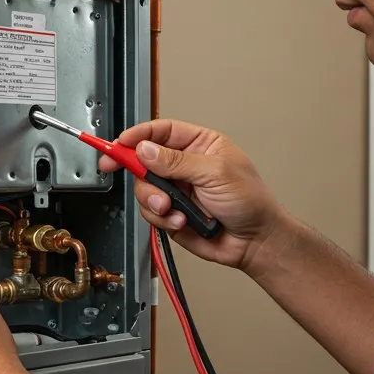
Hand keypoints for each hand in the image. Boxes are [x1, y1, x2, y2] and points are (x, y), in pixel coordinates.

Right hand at [98, 119, 287, 272]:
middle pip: (144, 160)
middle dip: (138, 171)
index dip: (138, 136)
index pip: (161, 132)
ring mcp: (176, 191)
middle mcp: (184, 166)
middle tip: (124, 171)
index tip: (119, 144)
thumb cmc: (250, 202)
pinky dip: (163, 219)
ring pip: (144, 189)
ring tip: (172, 209)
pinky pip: (151, 213)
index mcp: (199, 145)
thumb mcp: (215, 173)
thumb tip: (145, 150)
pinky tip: (182, 221)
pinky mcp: (171, 214)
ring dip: (154, 201)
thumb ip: (177, 161)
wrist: (255, 242)